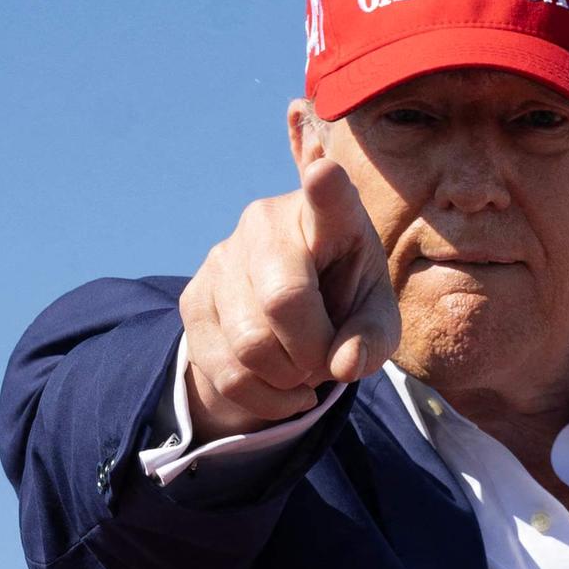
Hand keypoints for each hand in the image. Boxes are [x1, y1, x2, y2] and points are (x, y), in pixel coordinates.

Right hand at [179, 157, 394, 436]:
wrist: (286, 319)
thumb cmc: (345, 302)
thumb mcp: (376, 319)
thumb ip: (373, 337)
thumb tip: (343, 365)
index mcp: (328, 215)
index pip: (327, 197)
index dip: (325, 188)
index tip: (324, 172)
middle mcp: (266, 221)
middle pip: (284, 301)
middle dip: (313, 352)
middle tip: (326, 360)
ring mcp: (222, 256)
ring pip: (250, 345)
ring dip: (288, 378)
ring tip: (303, 369)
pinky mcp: (193, 297)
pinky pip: (226, 370)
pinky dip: (263, 397)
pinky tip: (280, 385)